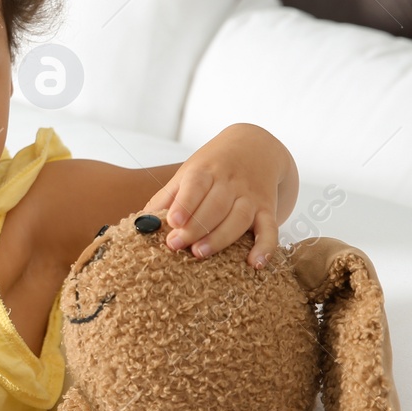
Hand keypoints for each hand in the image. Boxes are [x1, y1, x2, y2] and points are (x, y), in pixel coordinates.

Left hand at [144, 124, 294, 268]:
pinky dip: (266, 247)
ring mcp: (251, 196)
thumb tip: (141, 223)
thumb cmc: (213, 166)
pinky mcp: (267, 210)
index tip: (172, 221)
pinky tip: (256, 264)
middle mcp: (231, 182)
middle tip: (176, 245)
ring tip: (200, 253)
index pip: (196, 184)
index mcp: (207, 170)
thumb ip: (167, 198)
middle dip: (195, 227)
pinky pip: (270, 229)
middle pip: (215, 205)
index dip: (185, 203)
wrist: (256, 146)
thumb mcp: (188, 173)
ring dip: (221, 237)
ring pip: (239, 217)